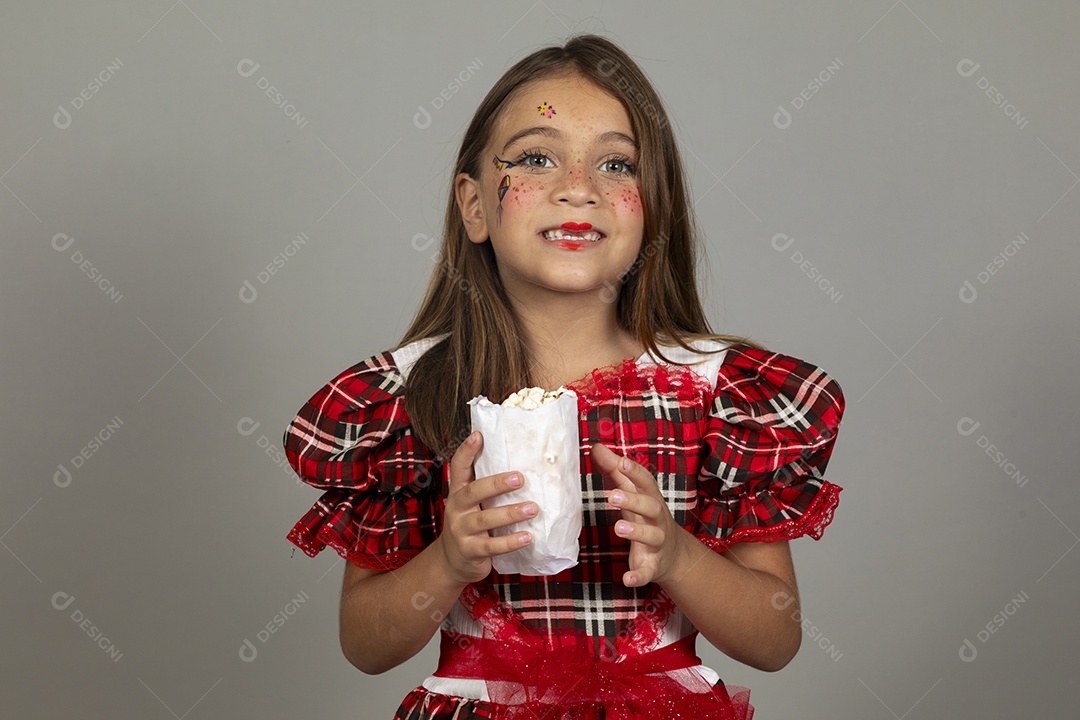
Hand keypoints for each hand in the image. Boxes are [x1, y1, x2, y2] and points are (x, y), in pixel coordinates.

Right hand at [437, 431, 535, 585]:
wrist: (451, 562)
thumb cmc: (470, 526)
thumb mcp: (471, 505)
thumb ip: (486, 489)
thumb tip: (522, 466)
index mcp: (458, 492)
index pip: (457, 467)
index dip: (466, 451)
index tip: (478, 435)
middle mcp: (456, 508)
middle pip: (473, 491)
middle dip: (497, 484)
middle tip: (520, 478)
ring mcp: (460, 530)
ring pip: (485, 519)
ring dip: (510, 513)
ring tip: (533, 508)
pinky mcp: (469, 551)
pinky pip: (491, 546)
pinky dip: (510, 542)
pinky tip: (528, 537)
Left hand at [591, 442, 688, 587]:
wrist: (672, 554)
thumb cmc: (646, 515)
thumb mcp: (633, 492)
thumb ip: (615, 471)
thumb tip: (596, 447)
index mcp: (651, 499)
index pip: (646, 482)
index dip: (635, 472)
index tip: (622, 462)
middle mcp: (657, 519)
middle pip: (650, 507)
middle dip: (634, 501)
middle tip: (612, 496)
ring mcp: (657, 543)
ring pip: (651, 536)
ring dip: (637, 532)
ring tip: (619, 528)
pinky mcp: (653, 565)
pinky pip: (648, 572)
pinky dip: (639, 576)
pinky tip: (627, 579)